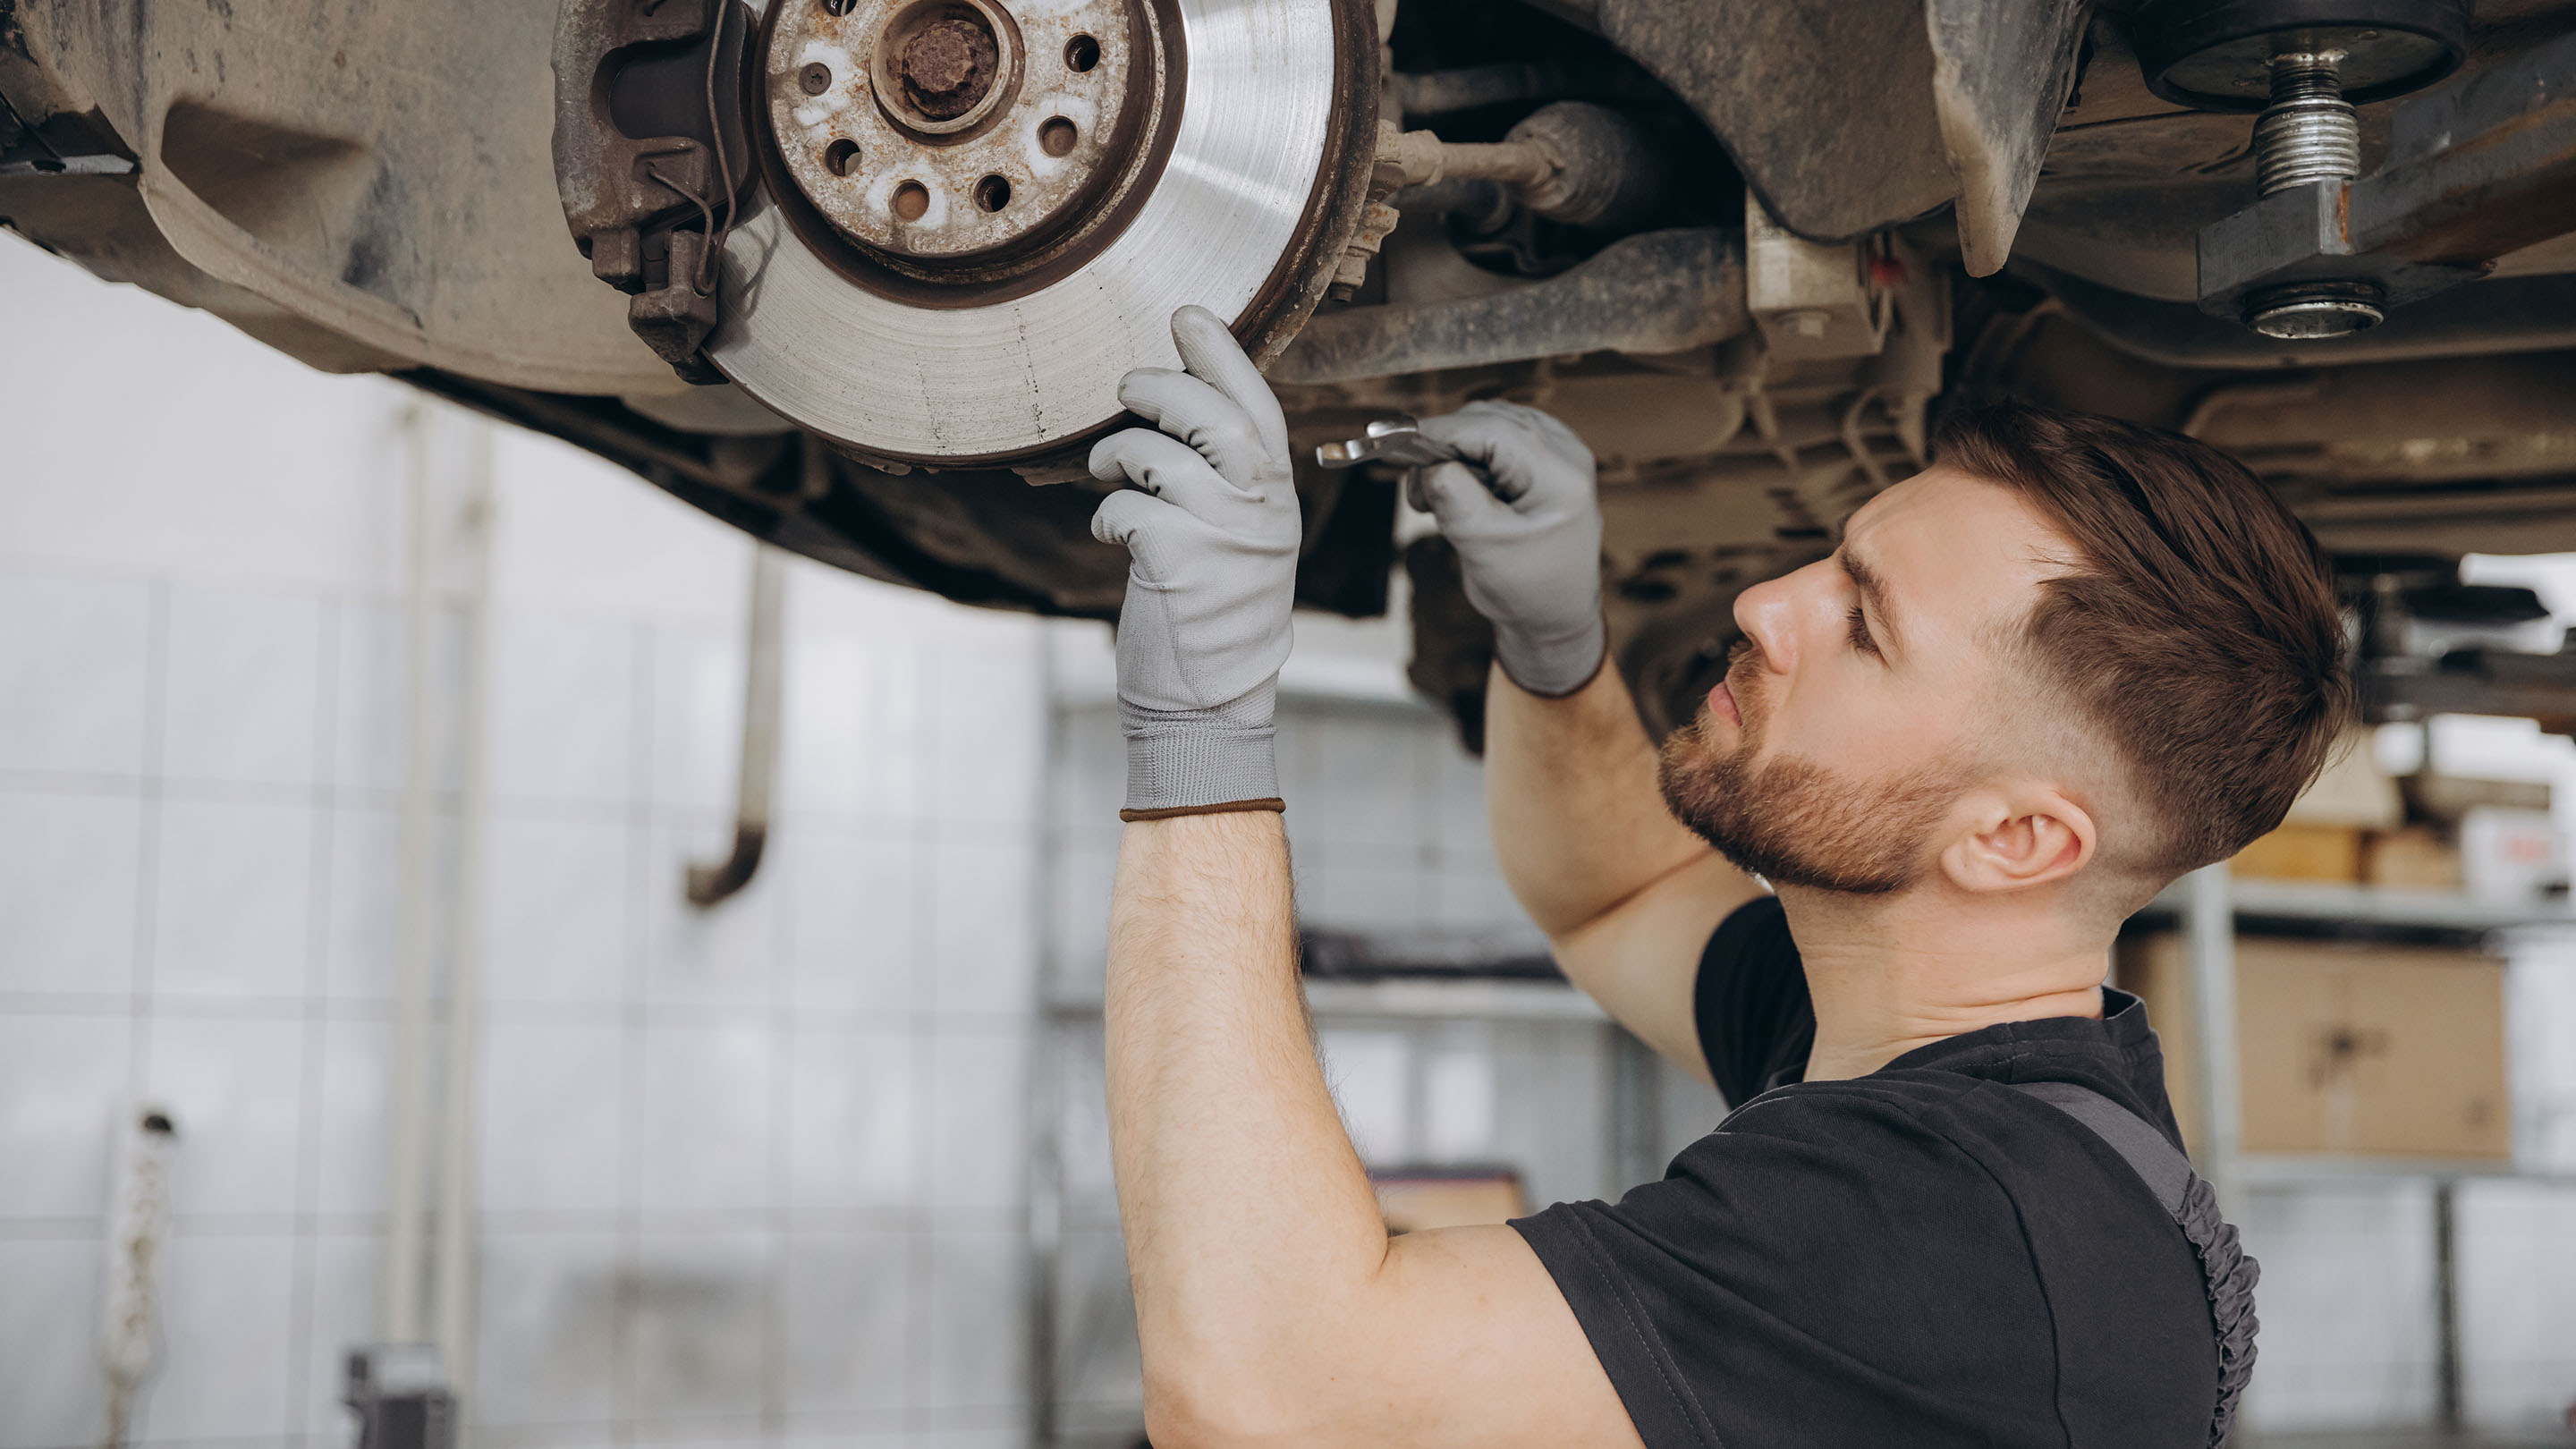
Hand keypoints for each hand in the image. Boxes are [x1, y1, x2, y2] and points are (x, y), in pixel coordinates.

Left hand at [1090, 306, 1302, 818]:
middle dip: (1162, 387)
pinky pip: (1125, 508)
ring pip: (1159, 455)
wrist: (1207, 700)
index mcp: (1278, 497)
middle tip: (1126, 384)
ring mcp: (1221, 537)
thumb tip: (1181, 405)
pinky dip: (1106, 513)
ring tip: (1107, 468)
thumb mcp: (1239, 539)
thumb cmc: (1213, 612)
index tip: (1188, 315)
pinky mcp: (1176, 563)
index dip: (1222, 355)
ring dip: (1118, 451)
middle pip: (1213, 416)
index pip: (1258, 407)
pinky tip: (1111, 535)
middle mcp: (1258, 511)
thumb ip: (1227, 479)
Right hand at [1412, 401, 1604, 696]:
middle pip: (1488, 419)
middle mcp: (1565, 453)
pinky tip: (1462, 492)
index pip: (1492, 429)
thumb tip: (1425, 461)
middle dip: (1446, 448)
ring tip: (1442, 502)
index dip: (1440, 433)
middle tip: (1422, 496)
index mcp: (1559, 475)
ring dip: (1455, 454)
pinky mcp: (1542, 459)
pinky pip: (1496, 437)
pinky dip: (1469, 458)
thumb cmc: (1526, 590)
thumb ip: (1453, 497)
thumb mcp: (1482, 546)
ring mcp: (1557, 453)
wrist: (1553, 615)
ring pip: (1488, 423)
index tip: (1396, 445)